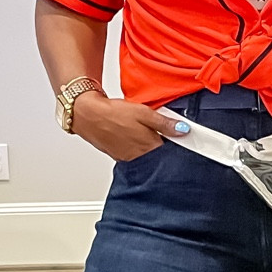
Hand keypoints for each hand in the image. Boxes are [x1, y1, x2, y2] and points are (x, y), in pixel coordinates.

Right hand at [70, 90, 188, 161]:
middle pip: (158, 156)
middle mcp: (139, 157)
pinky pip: (133, 154)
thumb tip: (183, 129)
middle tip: (161, 132)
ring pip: (146, 156)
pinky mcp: (118, 156)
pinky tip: (132, 135)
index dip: (177, 144)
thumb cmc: (113, 114)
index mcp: (149, 147)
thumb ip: (164, 123)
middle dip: (163, 146)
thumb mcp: (144, 113)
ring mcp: (128, 158)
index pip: (171, 153)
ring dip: (149, 147)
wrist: (88, 115)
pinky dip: (136, 147)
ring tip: (144, 132)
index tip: (180, 137)